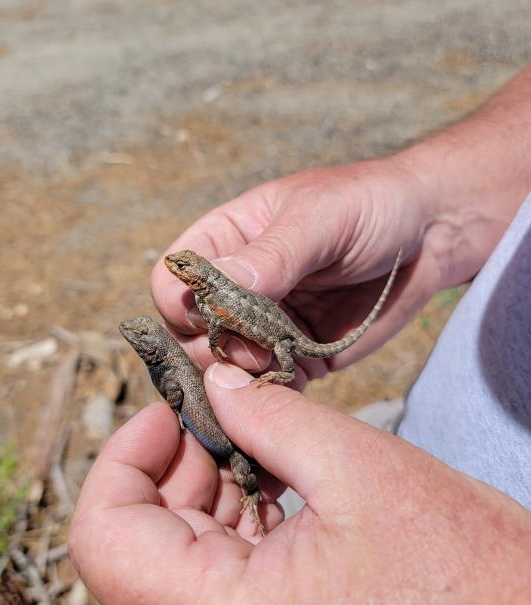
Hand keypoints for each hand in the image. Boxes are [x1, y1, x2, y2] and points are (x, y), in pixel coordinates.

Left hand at [69, 364, 530, 604]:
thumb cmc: (465, 578)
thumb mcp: (360, 470)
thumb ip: (269, 416)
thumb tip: (213, 380)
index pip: (103, 540)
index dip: (123, 458)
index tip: (171, 408)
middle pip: (135, 540)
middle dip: (174, 459)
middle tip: (222, 405)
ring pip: (175, 550)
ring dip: (206, 480)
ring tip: (258, 433)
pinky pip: (218, 567)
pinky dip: (235, 509)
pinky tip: (275, 471)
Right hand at [151, 157, 440, 382]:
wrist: (431, 233)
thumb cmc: (370, 205)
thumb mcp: (320, 218)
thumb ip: (270, 254)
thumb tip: (213, 288)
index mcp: (227, 240)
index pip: (172, 283)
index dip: (183, 306)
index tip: (217, 318)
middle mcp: (237, 287)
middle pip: (190, 334)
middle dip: (213, 351)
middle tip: (253, 353)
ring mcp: (264, 325)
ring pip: (224, 368)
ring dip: (241, 380)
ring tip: (277, 369)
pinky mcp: (296, 356)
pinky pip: (268, 388)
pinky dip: (273, 400)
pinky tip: (294, 394)